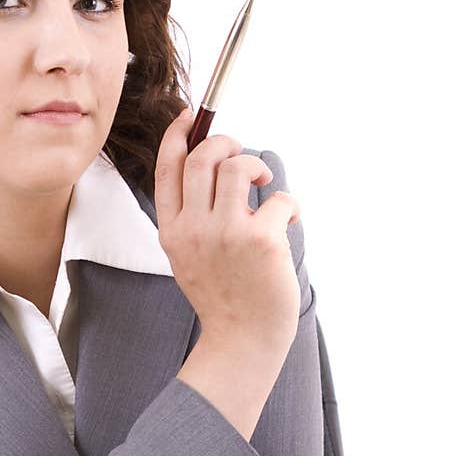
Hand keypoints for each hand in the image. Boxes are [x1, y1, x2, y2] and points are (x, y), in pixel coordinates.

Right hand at [155, 109, 301, 349]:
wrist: (241, 340)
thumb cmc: (223, 296)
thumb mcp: (188, 255)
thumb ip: (191, 217)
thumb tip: (212, 167)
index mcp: (172, 231)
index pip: (167, 168)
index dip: (178, 134)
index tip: (190, 115)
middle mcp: (194, 229)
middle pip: (202, 157)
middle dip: (225, 142)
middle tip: (242, 155)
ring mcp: (226, 233)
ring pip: (239, 167)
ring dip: (258, 166)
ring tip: (265, 186)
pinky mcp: (260, 239)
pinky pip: (279, 199)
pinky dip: (289, 206)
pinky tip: (287, 223)